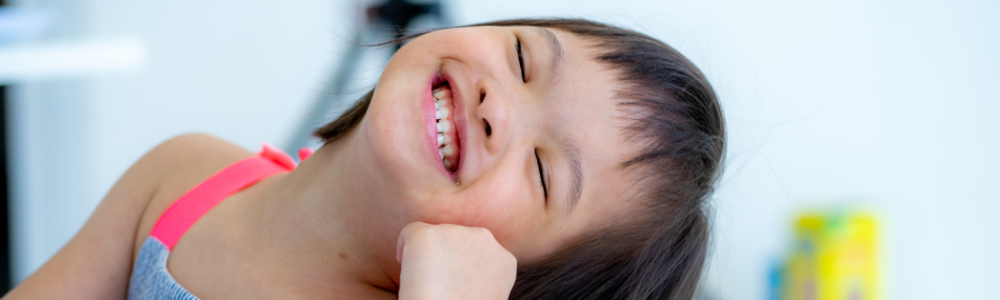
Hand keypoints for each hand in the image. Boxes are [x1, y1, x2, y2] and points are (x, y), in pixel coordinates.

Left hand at [396, 222, 516, 299]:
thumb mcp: (487, 297)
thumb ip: (479, 281)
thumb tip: (461, 279)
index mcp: (504, 260)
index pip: (480, 252)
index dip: (463, 268)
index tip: (454, 286)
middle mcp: (484, 239)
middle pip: (457, 239)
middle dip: (446, 258)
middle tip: (438, 287)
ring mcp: (455, 233)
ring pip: (434, 236)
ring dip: (428, 256)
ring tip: (426, 285)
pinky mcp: (427, 235)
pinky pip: (409, 234)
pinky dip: (404, 250)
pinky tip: (409, 275)